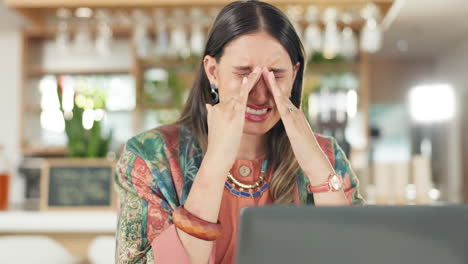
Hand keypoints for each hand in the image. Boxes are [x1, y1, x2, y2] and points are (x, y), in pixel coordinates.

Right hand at [205, 67, 262, 167]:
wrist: (216, 157)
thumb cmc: (217, 146)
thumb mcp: (212, 126)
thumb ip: (211, 114)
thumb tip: (208, 105)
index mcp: (217, 109)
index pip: (231, 96)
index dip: (241, 87)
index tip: (249, 78)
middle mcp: (221, 107)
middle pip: (236, 90)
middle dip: (248, 80)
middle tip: (258, 67)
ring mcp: (227, 111)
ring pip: (240, 91)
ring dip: (251, 79)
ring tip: (259, 68)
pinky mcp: (234, 116)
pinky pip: (241, 99)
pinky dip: (246, 88)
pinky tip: (251, 79)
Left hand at [261, 67, 333, 183]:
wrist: (316, 162)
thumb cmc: (304, 152)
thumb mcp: (294, 137)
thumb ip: (290, 128)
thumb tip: (286, 124)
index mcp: (294, 117)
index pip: (282, 99)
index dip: (275, 88)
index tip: (267, 77)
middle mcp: (296, 115)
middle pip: (282, 95)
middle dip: (274, 82)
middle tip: (265, 68)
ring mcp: (296, 120)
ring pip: (284, 99)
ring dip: (276, 86)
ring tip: (267, 73)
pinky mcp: (295, 127)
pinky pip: (285, 111)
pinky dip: (279, 100)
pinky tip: (274, 93)